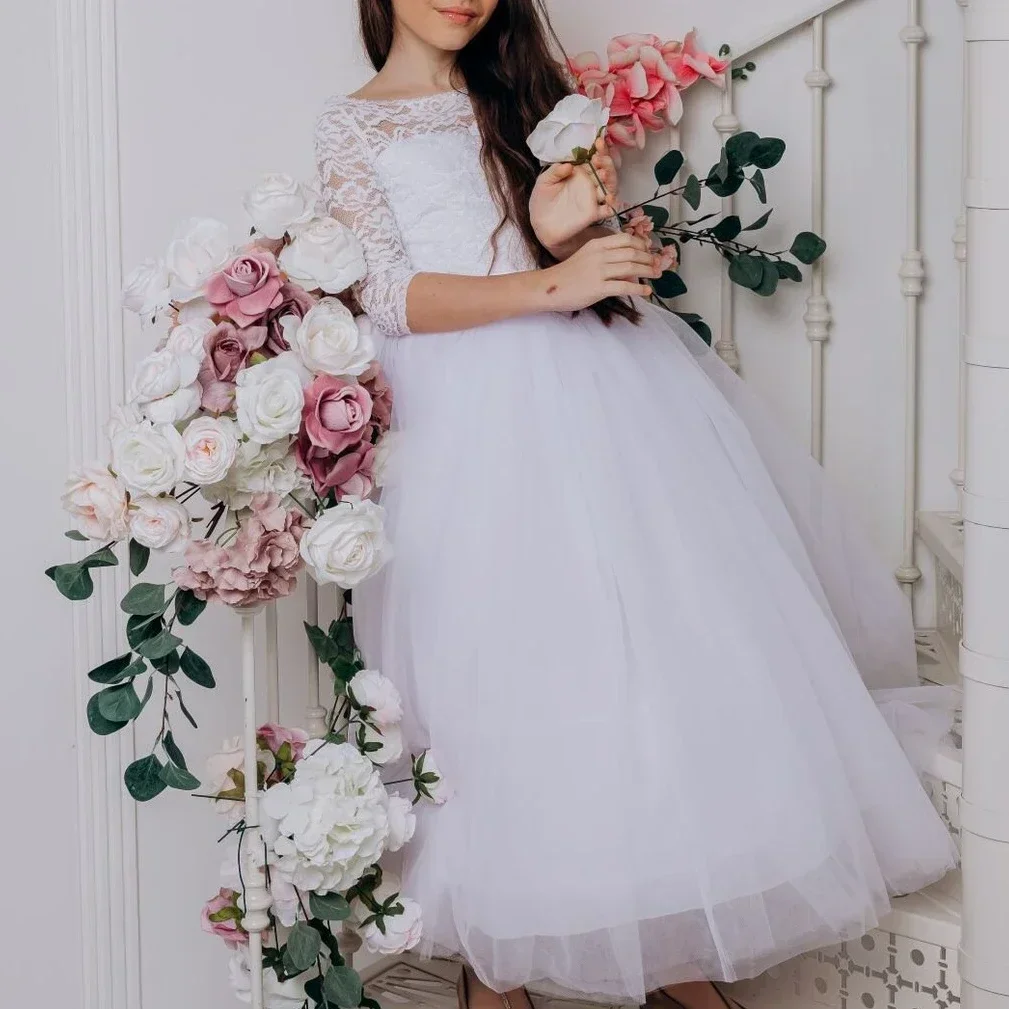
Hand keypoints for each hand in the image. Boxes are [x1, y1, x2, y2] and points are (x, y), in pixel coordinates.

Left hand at [530, 138, 619, 256]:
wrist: (541, 224)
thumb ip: (555, 172)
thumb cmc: (542, 199)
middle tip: (599, 158)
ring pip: (610, 186)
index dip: (599, 150)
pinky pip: (608, 209)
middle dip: (606, 162)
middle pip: (605, 170)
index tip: (598, 143)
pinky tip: (609, 199)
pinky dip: (612, 205)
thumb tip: (568, 165)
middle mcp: (589, 183)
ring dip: (610, 179)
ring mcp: (593, 198)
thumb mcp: (544, 182)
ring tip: (603, 174)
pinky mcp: (593, 214)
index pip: (593, 158)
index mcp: (579, 172)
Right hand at [540, 233, 657, 312]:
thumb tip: (627, 265)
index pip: (626, 239)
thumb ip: (605, 256)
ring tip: (656, 275)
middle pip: (632, 253)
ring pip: (631, 268)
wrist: (549, 287)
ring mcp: (600, 271)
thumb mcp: (586, 256)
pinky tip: (647, 291)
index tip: (649, 251)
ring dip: (648, 271)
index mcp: (597, 244)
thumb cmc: (567, 273)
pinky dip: (639, 289)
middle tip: (658, 265)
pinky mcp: (599, 288)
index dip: (642, 245)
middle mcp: (600, 255)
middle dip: (649, 259)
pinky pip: (624, 287)